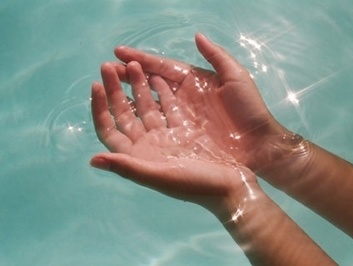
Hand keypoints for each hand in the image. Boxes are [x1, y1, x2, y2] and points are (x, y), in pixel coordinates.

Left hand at [90, 61, 259, 211]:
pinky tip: (156, 76)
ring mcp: (166, 137)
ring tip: (132, 64)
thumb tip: (92, 159)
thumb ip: (128, 168)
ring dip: (138, 86)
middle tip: (108, 65)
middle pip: (125, 114)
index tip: (96, 84)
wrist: (232, 187)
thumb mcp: (161, 176)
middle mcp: (148, 146)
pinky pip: (168, 107)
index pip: (109, 129)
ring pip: (146, 107)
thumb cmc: (196, 186)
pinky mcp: (183, 131)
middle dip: (116, 90)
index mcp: (139, 157)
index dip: (100, 108)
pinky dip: (162, 92)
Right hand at [111, 33, 298, 178]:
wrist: (259, 146)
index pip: (162, 67)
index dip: (141, 59)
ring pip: (149, 102)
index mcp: (194, 81)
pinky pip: (155, 124)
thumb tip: (197, 36)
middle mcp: (183, 98)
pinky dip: (140, 117)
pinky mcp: (179, 136)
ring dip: (130, 93)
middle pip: (150, 83)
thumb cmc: (249, 110)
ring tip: (109, 85)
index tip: (119, 52)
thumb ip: (216, 56)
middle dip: (129, 74)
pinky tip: (125, 112)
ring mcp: (179, 118)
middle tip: (107, 69)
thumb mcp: (236, 78)